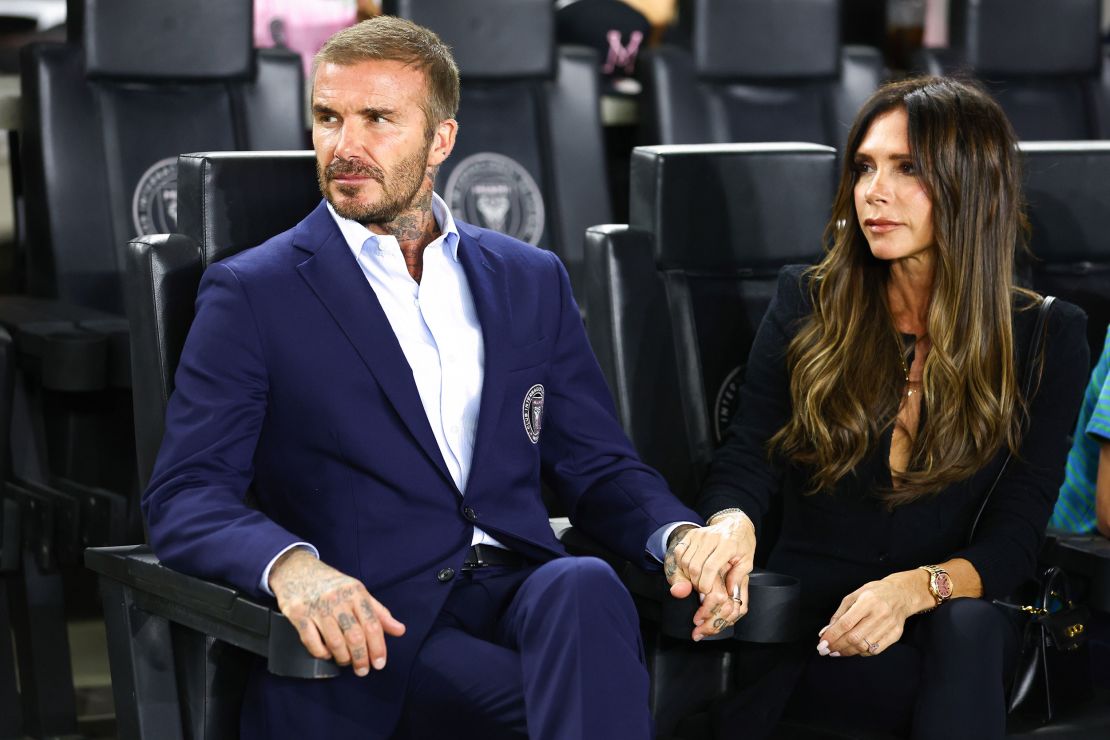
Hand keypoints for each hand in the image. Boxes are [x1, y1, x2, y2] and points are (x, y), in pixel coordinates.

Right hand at [269, 548, 405, 675]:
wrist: (296, 569)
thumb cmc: (332, 584)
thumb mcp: (357, 592)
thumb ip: (379, 612)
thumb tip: (400, 630)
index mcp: (356, 592)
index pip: (372, 624)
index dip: (378, 647)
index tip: (380, 663)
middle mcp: (338, 599)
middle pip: (355, 636)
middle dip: (361, 658)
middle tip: (363, 670)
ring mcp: (317, 607)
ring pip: (335, 642)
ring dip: (343, 658)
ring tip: (346, 662)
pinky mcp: (298, 615)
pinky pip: (312, 642)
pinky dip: (322, 653)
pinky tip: (327, 654)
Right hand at [664, 512, 755, 639]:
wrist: (735, 524)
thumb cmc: (742, 544)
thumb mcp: (747, 561)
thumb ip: (738, 577)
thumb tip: (729, 592)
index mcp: (727, 544)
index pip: (710, 567)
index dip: (705, 583)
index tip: (706, 591)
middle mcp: (711, 538)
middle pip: (695, 565)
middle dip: (696, 582)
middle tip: (702, 588)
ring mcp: (699, 535)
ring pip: (685, 560)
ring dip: (688, 574)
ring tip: (697, 579)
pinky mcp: (691, 534)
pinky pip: (679, 552)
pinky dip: (681, 564)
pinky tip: (690, 569)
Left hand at [818, 571, 925, 657]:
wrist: (902, 594)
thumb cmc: (874, 593)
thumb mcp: (854, 596)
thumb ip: (839, 614)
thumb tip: (825, 632)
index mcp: (867, 601)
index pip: (846, 623)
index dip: (832, 635)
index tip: (822, 643)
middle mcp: (880, 614)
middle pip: (854, 637)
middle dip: (837, 646)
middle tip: (825, 650)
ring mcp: (890, 625)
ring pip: (864, 646)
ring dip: (847, 651)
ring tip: (836, 651)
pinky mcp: (896, 634)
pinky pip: (876, 650)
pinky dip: (862, 652)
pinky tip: (854, 650)